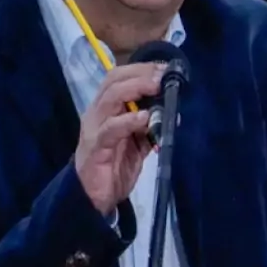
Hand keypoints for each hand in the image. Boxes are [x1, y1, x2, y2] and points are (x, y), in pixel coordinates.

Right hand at [75, 63, 162, 214]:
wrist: (93, 198)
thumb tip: (172, 113)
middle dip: (139, 74)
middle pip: (113, 81)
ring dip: (135, 89)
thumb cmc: (114, 167)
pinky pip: (111, 130)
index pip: (118, 77)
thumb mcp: (137, 143)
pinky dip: (128, 121)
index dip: (140, 69)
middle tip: (162, 75)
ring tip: (155, 87)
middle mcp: (97, 113)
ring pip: (110, 98)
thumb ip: (150, 127)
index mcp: (106, 109)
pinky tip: (144, 118)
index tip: (164, 68)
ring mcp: (94, 129)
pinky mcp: (96, 148)